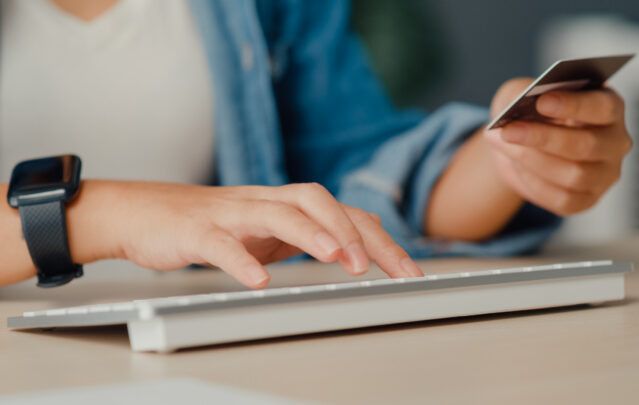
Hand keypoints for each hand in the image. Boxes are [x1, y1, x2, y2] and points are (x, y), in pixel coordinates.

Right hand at [77, 181, 422, 288]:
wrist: (142, 212)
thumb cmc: (209, 224)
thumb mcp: (266, 229)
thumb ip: (306, 234)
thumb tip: (354, 249)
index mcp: (286, 205)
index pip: (343, 213)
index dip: (379, 239)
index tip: (408, 271)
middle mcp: (265, 202)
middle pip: (318, 201)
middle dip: (353, 231)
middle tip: (377, 268)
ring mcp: (231, 213)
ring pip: (278, 212)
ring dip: (312, 234)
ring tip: (337, 258)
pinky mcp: (197, 230)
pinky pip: (222, 243)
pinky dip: (242, 260)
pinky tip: (259, 280)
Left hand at [483, 78, 632, 214]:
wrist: (521, 144)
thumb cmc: (529, 112)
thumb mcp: (520, 93)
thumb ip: (521, 95)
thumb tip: (515, 110)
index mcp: (609, 106)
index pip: (602, 107)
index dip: (574, 105)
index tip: (542, 101)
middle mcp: (615, 142)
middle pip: (588, 144)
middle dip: (544, 138)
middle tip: (509, 130)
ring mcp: (605, 174)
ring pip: (575, 175)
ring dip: (533, 161)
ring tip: (504, 146)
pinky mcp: (588, 199)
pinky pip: (564, 199)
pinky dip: (535, 183)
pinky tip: (517, 167)